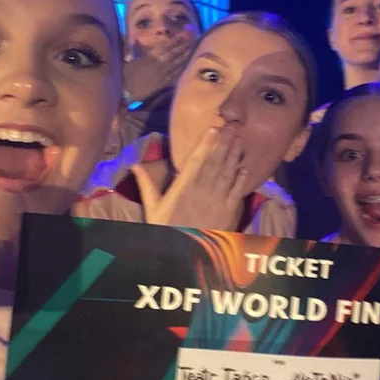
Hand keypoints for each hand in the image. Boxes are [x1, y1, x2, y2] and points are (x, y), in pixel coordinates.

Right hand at [124, 38, 191, 101]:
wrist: (124, 92)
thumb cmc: (123, 75)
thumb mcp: (128, 60)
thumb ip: (135, 51)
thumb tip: (137, 42)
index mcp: (149, 57)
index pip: (164, 47)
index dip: (173, 41)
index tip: (181, 36)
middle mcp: (157, 64)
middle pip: (172, 54)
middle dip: (181, 47)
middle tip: (190, 41)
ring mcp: (161, 75)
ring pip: (175, 64)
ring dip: (183, 57)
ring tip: (191, 50)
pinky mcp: (162, 84)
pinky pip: (174, 76)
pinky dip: (180, 70)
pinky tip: (186, 66)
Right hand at [133, 124, 247, 229]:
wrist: (186, 254)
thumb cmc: (168, 229)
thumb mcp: (153, 209)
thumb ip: (146, 186)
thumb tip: (135, 165)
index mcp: (184, 187)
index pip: (197, 160)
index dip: (207, 143)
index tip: (214, 128)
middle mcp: (202, 190)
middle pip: (216, 162)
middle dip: (225, 143)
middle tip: (234, 125)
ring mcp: (218, 200)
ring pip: (228, 173)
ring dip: (234, 156)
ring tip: (240, 140)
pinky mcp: (229, 211)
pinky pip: (237, 191)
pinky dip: (241, 179)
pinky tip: (244, 168)